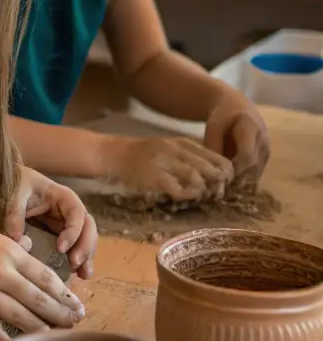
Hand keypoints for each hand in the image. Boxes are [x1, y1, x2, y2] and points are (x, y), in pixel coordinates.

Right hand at [0, 216, 84, 340]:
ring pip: (19, 316)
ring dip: (39, 329)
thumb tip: (33, 255)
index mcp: (9, 252)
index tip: (78, 305)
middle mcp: (0, 272)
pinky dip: (5, 340)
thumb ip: (14, 249)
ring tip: (54, 338)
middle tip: (74, 325)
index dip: (65, 294)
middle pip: (38, 299)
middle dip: (60, 315)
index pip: (46, 276)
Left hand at [5, 166, 97, 279]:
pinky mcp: (62, 235)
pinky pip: (74, 247)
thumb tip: (17, 241)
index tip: (61, 248)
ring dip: (86, 257)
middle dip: (85, 247)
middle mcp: (70, 211)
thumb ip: (14, 215)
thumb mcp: (14, 195)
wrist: (9, 184)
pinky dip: (78, 260)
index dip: (73, 231)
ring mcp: (68, 224)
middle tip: (75, 265)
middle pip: (88, 228)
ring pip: (85, 240)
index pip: (77, 213)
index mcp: (63, 197)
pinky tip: (78, 276)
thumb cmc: (15, 185)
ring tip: (83, 276)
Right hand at [102, 134, 233, 201]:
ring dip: (202, 191)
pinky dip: (185, 195)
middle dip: (217, 186)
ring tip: (198, 196)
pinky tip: (182, 197)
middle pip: (212, 170)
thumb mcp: (169, 149)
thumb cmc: (143, 156)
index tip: (223, 184)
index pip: (219, 159)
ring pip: (197, 178)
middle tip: (213, 195)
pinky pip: (178, 189)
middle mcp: (176, 150)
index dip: (227, 175)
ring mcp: (164, 162)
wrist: (113, 154)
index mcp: (183, 143)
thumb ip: (191, 158)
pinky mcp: (153, 176)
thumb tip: (217, 176)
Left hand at [204, 91, 270, 182]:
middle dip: (237, 178)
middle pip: (253, 167)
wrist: (238, 106)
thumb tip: (216, 170)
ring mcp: (267, 150)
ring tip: (225, 182)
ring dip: (242, 180)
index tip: (221, 177)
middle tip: (220, 184)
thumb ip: (214, 145)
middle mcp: (264, 141)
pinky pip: (257, 172)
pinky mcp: (266, 157)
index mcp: (252, 129)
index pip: (248, 157)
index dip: (235, 170)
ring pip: (256, 172)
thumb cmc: (223, 115)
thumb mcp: (213, 125)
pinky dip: (246, 177)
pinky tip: (233, 178)